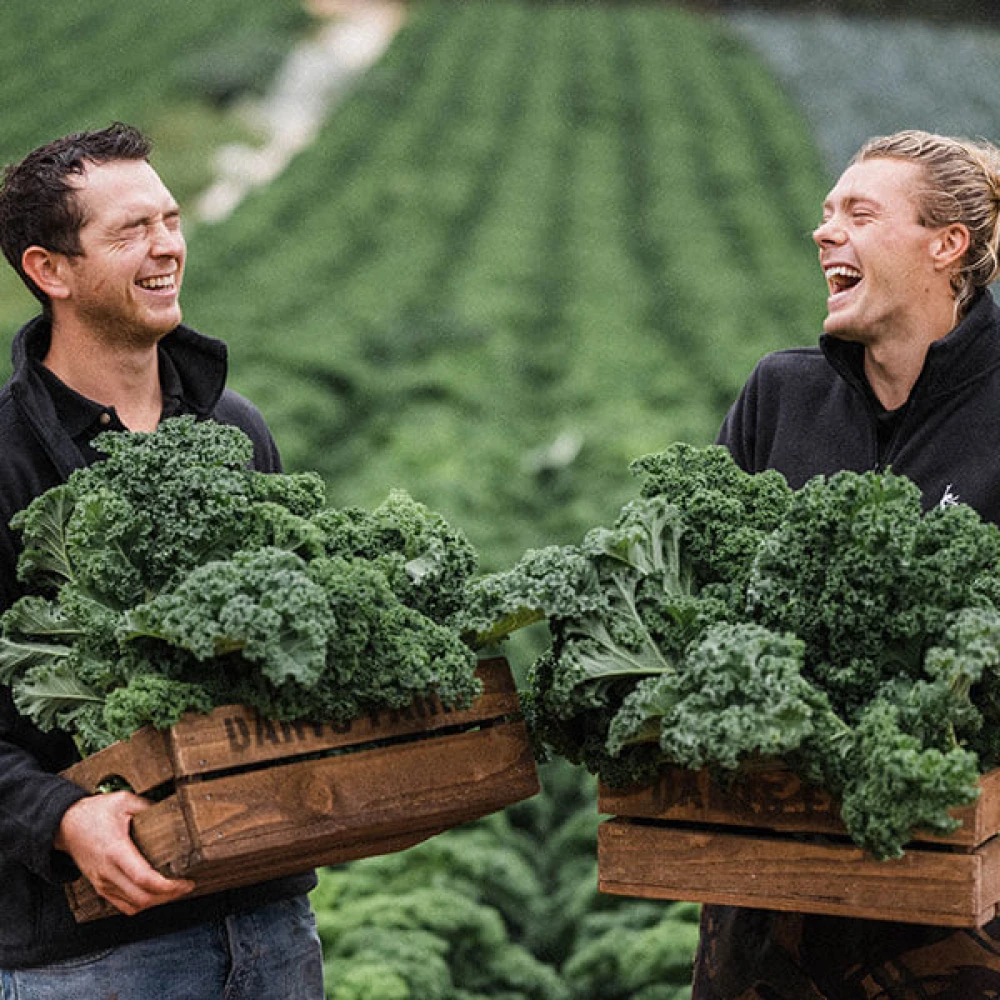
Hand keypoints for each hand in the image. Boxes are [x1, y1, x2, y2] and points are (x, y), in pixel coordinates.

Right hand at [55, 791, 194, 915]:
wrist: (65, 824)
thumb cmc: (93, 812)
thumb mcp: (123, 801)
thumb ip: (147, 806)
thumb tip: (172, 808)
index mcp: (116, 850)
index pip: (144, 878)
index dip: (168, 886)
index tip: (185, 882)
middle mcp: (108, 871)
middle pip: (142, 898)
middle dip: (168, 896)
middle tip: (186, 886)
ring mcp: (102, 882)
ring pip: (133, 905)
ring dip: (157, 902)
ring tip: (175, 890)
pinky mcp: (100, 886)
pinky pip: (123, 905)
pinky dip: (141, 904)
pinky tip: (155, 895)